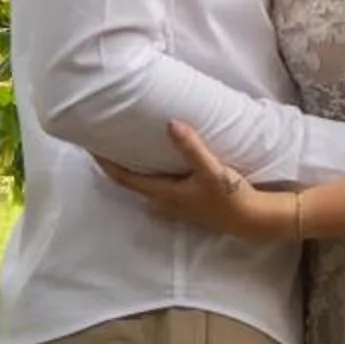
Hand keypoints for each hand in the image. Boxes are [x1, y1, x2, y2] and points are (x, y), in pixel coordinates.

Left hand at [99, 120, 292, 242]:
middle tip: (110, 140)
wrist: (253, 220)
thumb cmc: (230, 197)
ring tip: (133, 146)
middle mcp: (164, 202)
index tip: (91, 146)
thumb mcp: (212, 170)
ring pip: (147, 185)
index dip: (106, 164)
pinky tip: (163, 161)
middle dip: (118, 163)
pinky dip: (154, 173)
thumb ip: (192, 147)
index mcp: (163, 194)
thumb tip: (171, 123)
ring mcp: (175, 206)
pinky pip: (162, 186)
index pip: (124, 179)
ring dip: (137, 169)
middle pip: (132, 182)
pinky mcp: (188, 203)